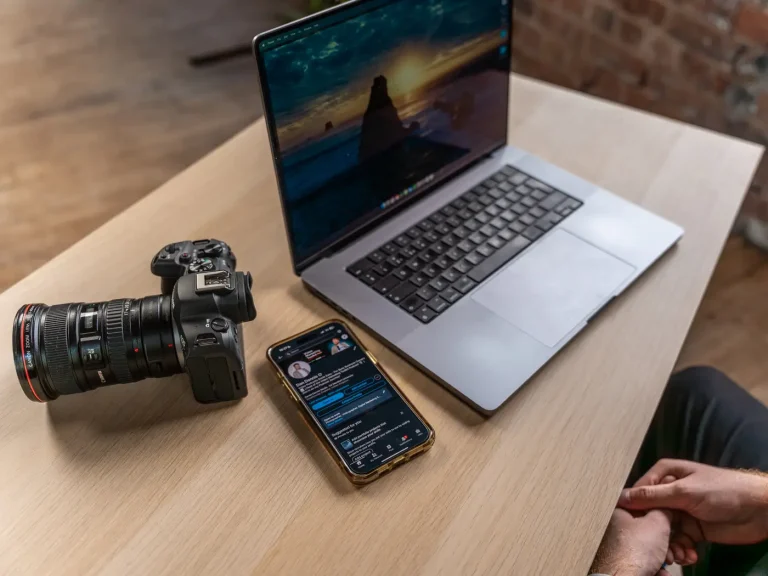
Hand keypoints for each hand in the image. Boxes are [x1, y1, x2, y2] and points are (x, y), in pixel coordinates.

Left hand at [590, 509, 671, 575]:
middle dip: (666, 544)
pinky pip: (643, 566)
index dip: (661, 519)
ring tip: (667, 563)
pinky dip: (655, 570)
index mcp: (617, 513)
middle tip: (673, 550)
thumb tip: (666, 512)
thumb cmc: (633, 552)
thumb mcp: (657, 522)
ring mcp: (616, 550)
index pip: (643, 509)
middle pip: (648, 534)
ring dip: (663, 558)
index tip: (672, 526)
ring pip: (647, 551)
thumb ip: (663, 512)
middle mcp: (614, 530)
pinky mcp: (621, 566)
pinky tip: (661, 574)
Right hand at [620, 459, 767, 545]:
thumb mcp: (684, 491)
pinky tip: (689, 555)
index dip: (634, 508)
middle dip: (653, 531)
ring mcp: (681, 511)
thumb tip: (621, 498)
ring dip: (668, 544)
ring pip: (663, 530)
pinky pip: (678, 541)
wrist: (758, 510)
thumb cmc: (721, 491)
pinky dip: (681, 550)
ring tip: (677, 556)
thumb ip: (652, 496)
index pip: (639, 491)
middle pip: (650, 513)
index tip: (629, 525)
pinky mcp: (692, 529)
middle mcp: (670, 492)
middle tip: (657, 546)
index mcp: (665, 474)